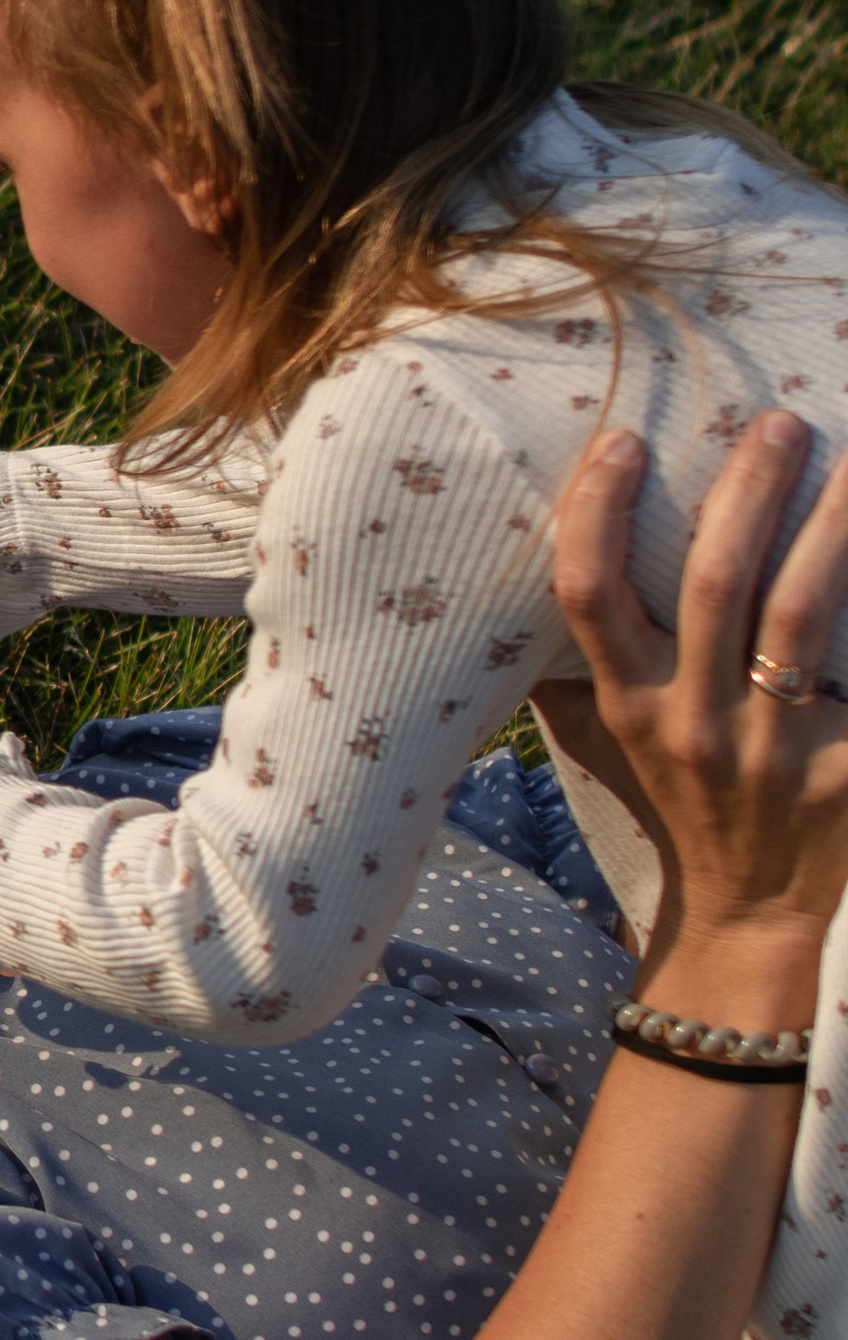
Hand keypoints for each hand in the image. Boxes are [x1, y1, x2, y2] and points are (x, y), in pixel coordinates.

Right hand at [558, 411, 847, 1028]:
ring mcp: (771, 749)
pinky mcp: (845, 773)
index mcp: (627, 704)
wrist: (751, 916)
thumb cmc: (674, 802)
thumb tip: (524, 566)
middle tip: (777, 422)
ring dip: (830, 524)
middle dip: (746, 490)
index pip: (589, 595)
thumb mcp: (603, 744)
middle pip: (713, 583)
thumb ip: (566, 668)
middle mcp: (691, 722)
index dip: (596, 511)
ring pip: (800, 612)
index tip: (621, 438)